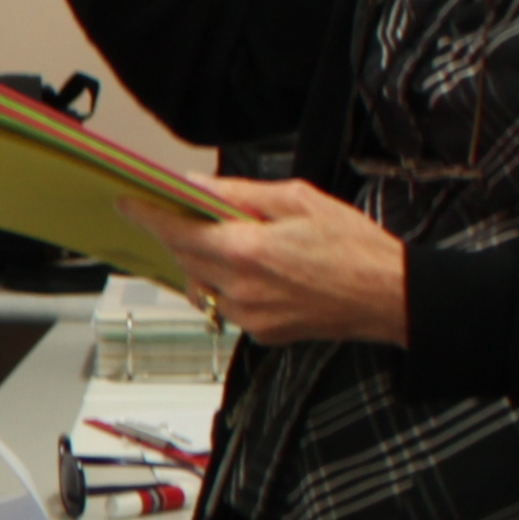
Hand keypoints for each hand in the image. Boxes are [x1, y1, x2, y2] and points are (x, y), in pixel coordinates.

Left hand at [122, 175, 410, 345]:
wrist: (391, 297)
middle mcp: (240, 290)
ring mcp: (249, 318)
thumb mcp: (298, 201)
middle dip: (180, 235)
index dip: (148, 216)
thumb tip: (197, 185)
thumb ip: (240, 195)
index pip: (177, 233)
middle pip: (186, 259)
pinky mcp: (262, 334)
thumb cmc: (354, 246)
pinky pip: (229, 305)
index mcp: (247, 252)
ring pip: (205, 285)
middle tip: (181, 213)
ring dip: (207, 262)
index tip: (127, 202)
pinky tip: (260, 270)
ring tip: (236, 241)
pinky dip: (231, 285)